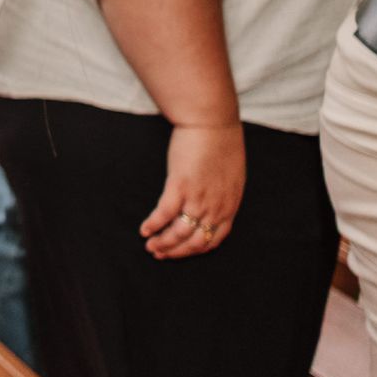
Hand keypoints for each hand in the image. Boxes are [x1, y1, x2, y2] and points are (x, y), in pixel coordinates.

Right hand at [141, 123, 243, 258]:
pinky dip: (153, 224)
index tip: (180, 251)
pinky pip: (164, 213)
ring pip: (179, 233)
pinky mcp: (180, 186)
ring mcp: (198, 198)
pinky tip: (144, 229)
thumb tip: (210, 204)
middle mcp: (215, 207)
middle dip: (175, 251)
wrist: (212, 122)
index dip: (194, 250)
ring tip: (150, 245)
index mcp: (229, 205)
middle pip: (194, 242)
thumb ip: (222, 194)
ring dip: (163, 243)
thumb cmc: (222, 142)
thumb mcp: (231, 175)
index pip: (213, 240)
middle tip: (159, 253)